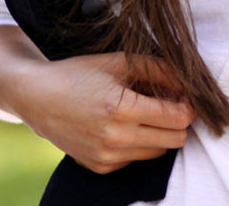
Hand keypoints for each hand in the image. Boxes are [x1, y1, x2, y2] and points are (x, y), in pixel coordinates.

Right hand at [0, 26, 195, 173]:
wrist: (38, 98)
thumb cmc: (80, 74)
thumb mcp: (120, 62)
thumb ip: (158, 69)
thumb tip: (188, 82)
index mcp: (121, 109)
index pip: (177, 118)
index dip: (189, 106)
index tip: (187, 95)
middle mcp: (116, 139)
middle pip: (174, 140)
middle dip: (179, 121)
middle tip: (172, 102)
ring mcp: (107, 157)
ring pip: (158, 152)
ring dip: (160, 133)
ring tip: (147, 111)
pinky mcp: (101, 167)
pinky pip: (136, 159)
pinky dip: (140, 143)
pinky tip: (126, 124)